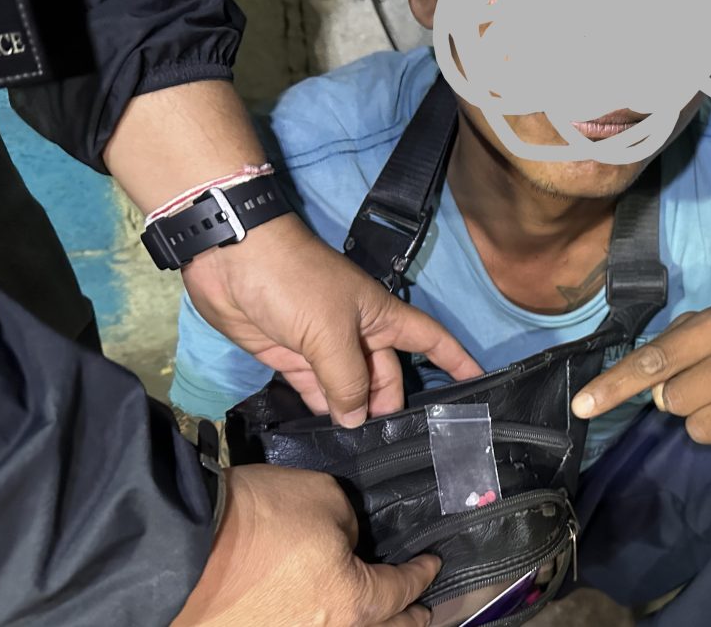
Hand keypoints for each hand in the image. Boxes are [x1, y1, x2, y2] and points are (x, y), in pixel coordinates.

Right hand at [173, 465, 440, 626]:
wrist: (173, 548)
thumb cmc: (257, 520)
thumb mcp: (322, 498)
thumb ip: (348, 524)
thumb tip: (344, 540)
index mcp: (354, 603)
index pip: (401, 591)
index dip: (421, 575)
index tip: (432, 566)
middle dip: (408, 621)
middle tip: (422, 613)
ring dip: (367, 626)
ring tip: (378, 619)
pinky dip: (325, 621)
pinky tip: (324, 614)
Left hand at [181, 214, 482, 426]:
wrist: (232, 260)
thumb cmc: (295, 284)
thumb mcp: (330, 332)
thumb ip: (347, 381)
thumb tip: (356, 420)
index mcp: (381, 317)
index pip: (431, 341)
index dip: (455, 361)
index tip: (478, 384)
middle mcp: (359, 334)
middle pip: (387, 376)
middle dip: (390, 406)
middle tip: (389, 446)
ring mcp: (325, 346)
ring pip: (351, 388)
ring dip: (355, 413)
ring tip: (360, 450)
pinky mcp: (292, 356)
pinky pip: (317, 389)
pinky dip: (323, 408)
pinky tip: (327, 433)